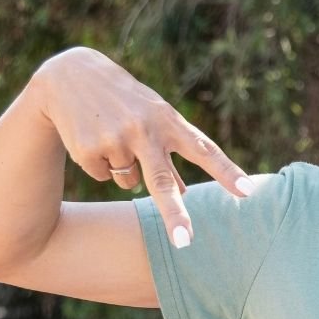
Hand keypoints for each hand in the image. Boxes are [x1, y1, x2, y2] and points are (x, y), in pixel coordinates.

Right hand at [30, 46, 255, 247]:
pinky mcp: (89, 149)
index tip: (248, 192)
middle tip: (186, 243)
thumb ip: (171, 153)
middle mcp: (144, 130)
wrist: (71, 76)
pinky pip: (104, 176)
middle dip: (175, 214)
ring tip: (114, 137)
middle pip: (163, 182)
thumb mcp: (154, 119)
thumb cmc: (127, 102)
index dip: (227, 172)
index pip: (205, 151)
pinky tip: (94, 137)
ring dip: (125, 170)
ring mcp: (115, 139)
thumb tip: (186, 193)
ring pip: (130, 182)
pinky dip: (100, 164)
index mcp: (168, 121)